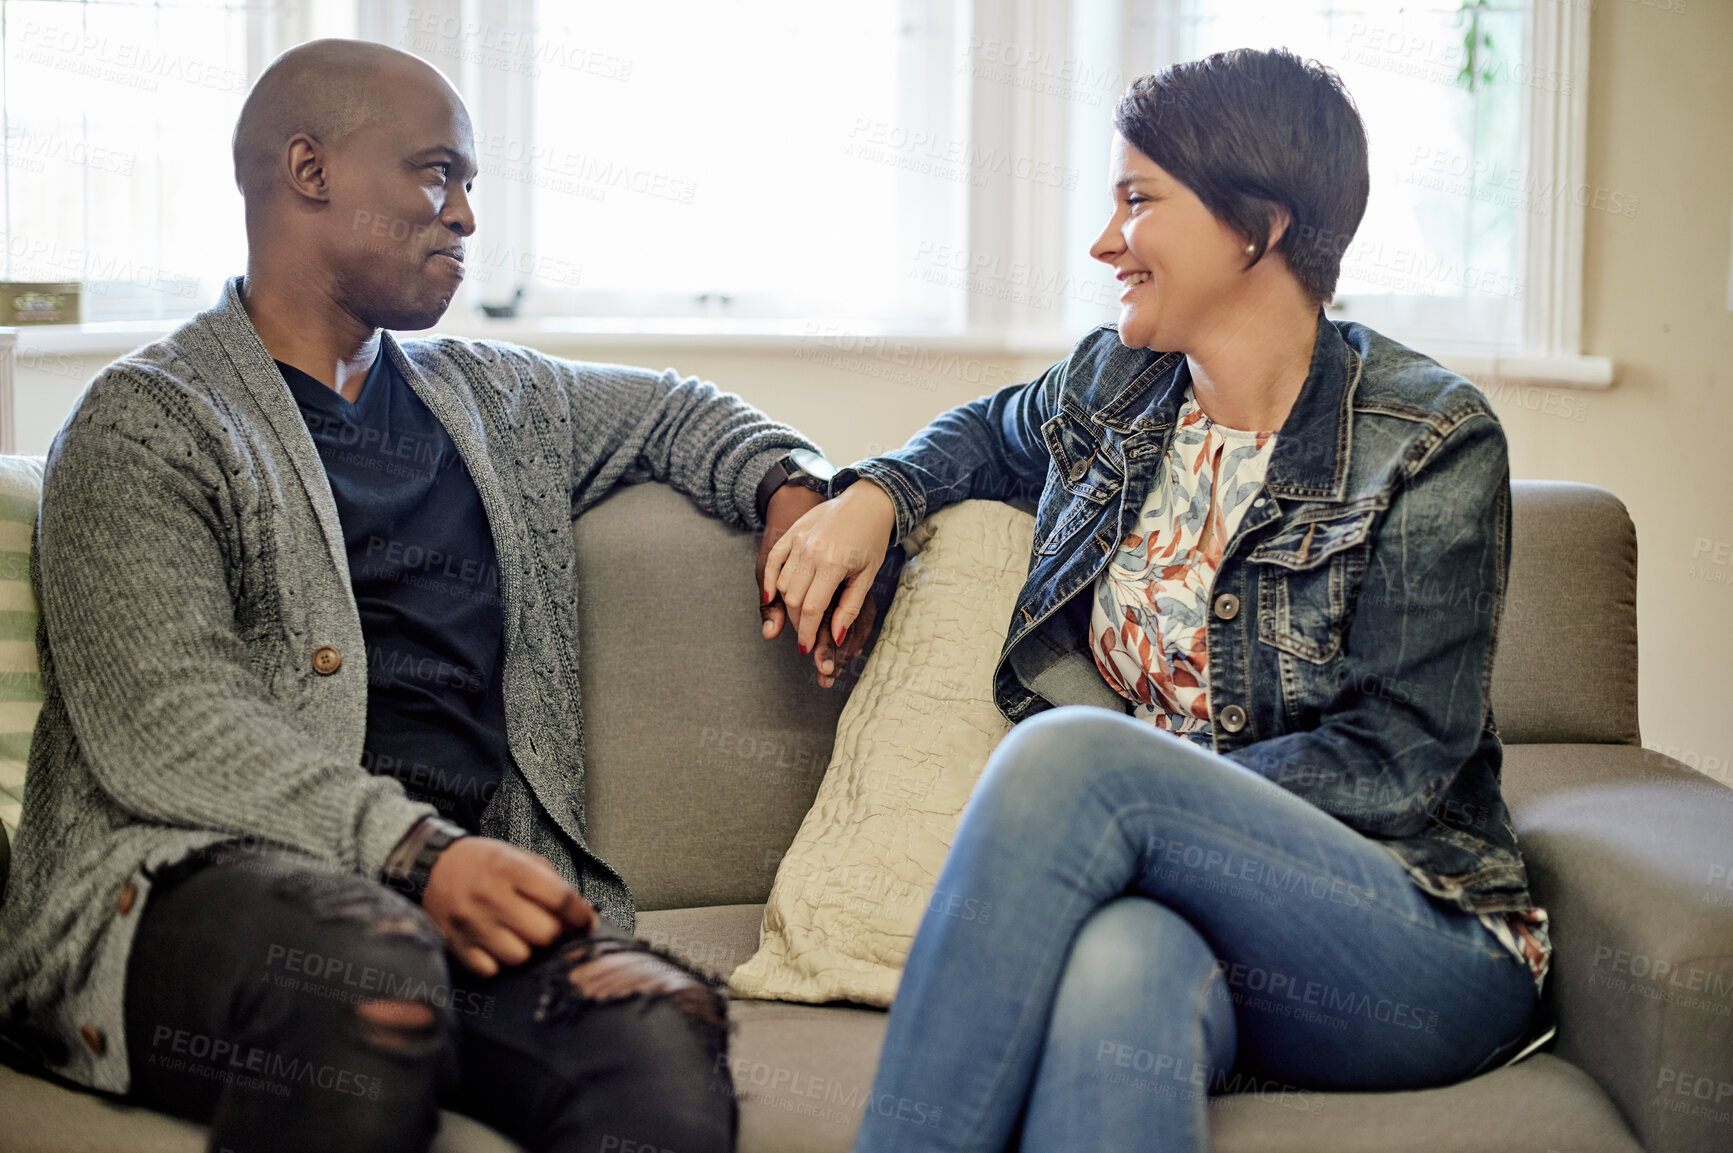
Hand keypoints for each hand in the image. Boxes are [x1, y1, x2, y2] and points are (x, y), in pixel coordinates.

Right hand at [421, 837, 596, 976]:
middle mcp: (491, 896)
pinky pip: (489, 969)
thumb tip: (579, 914)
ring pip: (519, 956)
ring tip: (520, 936)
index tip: (586, 922)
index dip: (581, 915)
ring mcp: (471, 923)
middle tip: (548, 927)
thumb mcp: (519, 856)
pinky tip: (498, 946)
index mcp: (511, 869)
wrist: (432, 864)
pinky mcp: (455, 944)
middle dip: (553, 933)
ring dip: (527, 950)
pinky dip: (498, 963)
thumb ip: (551, 882)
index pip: (560, 899)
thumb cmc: (483, 862)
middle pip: (544, 933)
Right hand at [761, 480, 896, 675]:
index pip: (811, 610)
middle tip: (808, 633)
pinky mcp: (791, 534)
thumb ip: (850, 607)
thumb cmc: (871, 539)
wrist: (866, 502)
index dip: (807, 633)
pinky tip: (773, 597)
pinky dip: (770, 582)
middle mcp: (810, 553)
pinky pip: (773, 562)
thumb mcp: (868, 575)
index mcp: (832, 564)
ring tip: (801, 615)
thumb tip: (837, 637)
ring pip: (782, 584)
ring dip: (788, 605)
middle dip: (799, 623)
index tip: (806, 649)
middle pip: (794, 600)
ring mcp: (798, 541)